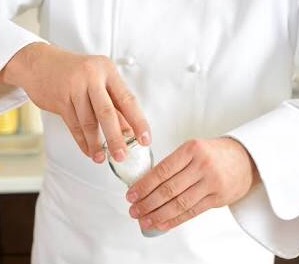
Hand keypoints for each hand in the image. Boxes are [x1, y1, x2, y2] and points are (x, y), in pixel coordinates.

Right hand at [0, 43, 150, 161]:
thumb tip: (129, 131)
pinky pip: (73, 125)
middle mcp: (92, 77)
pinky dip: (82, 141)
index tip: (145, 139)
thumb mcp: (99, 82)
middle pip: (107, 112)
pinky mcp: (59, 99)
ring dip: (96, 143)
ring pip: (88, 122)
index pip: (128, 100)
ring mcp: (74, 87)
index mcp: (108, 71)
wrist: (39, 62)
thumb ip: (114, 106)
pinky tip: (89, 151)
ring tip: (102, 157)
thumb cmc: (76, 73)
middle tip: (122, 155)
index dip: (138, 122)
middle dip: (116, 138)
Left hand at [126, 138, 260, 231]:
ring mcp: (212, 183)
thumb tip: (147, 184)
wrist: (245, 159)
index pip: (162, 170)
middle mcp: (202, 165)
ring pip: (179, 203)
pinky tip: (162, 224)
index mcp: (192, 149)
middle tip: (134, 210)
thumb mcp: (193, 149)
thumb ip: (174, 164)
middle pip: (169, 189)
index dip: (144, 185)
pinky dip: (175, 220)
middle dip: (147, 202)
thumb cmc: (214, 153)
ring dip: (158, 214)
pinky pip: (192, 212)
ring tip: (144, 220)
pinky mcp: (218, 198)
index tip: (132, 195)